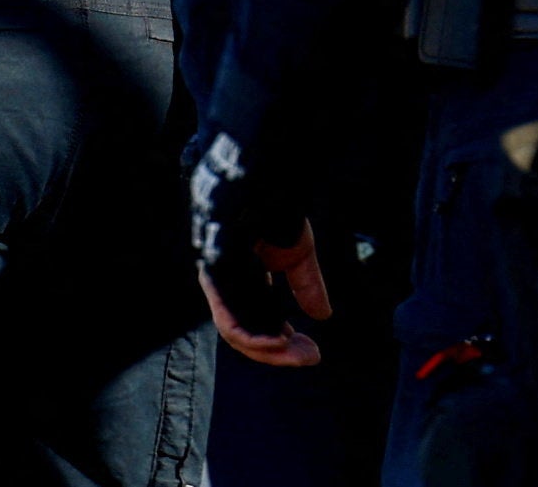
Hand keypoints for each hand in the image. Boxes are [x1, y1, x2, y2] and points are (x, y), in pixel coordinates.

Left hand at [185, 126, 329, 366]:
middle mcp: (227, 285)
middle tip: (309, 358)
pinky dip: (251, 335)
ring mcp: (218, 281)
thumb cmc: (275, 209)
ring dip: (268, 351)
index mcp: (244, 280)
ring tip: (297, 353)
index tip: (312, 351)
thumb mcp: (298, 255)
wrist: (264, 179)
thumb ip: (307, 286)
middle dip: (279, 354)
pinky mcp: (214, 274)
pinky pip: (227, 316)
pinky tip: (277, 343)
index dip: (283, 343)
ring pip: (235, 331)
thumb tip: (324, 316)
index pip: (257, 324)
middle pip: (246, 334)